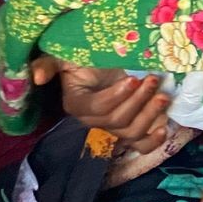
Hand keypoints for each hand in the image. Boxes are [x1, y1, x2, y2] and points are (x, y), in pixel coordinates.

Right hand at [31, 58, 170, 151]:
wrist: (100, 62)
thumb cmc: (82, 57)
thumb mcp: (62, 56)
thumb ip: (47, 64)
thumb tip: (38, 77)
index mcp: (76, 104)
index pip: (96, 108)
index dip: (115, 97)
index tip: (132, 79)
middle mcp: (93, 121)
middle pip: (117, 121)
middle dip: (138, 101)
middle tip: (152, 80)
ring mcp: (112, 128)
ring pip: (131, 133)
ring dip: (150, 115)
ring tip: (162, 96)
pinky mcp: (129, 131)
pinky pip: (140, 145)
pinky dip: (154, 141)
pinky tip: (164, 128)